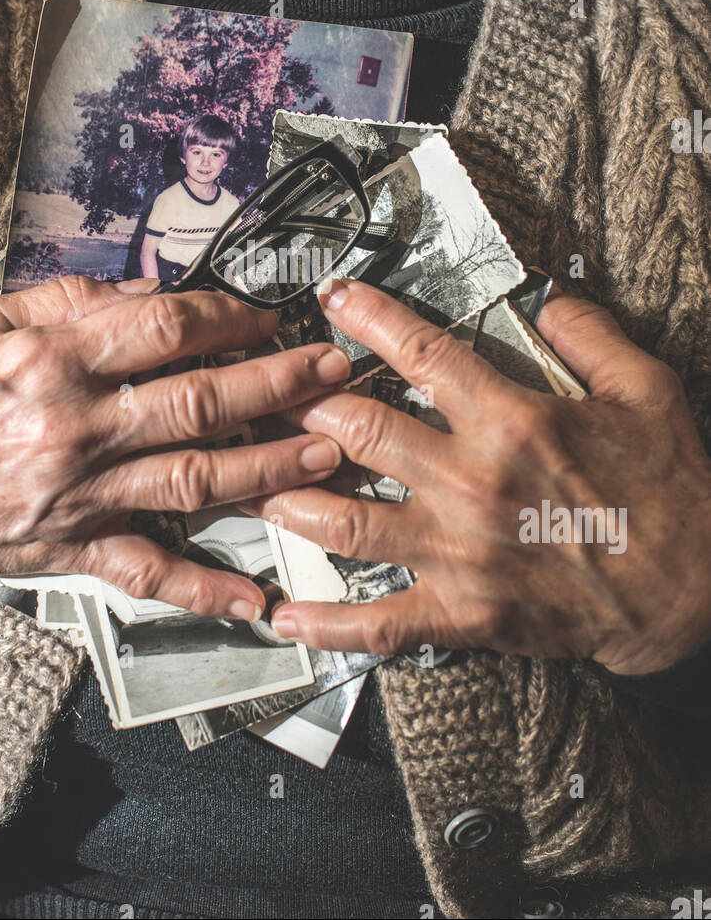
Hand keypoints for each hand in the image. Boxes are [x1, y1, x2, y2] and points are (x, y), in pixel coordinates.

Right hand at [0, 275, 349, 619]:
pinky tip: (254, 597)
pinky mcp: (67, 549)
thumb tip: (144, 293)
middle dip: (278, 382)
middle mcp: (76, 425)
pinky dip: (201, 587)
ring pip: (193, 479)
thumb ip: (66, 301)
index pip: (166, 328)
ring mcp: (77, 493)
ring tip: (326, 452)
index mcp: (54, 358)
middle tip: (332, 371)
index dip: (230, 317)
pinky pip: (145, 571)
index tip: (266, 314)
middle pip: (200, 399)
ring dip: (269, 466)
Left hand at [260, 279, 710, 674]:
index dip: (368, 318)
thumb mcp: (647, 388)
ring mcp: (462, 552)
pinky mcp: (465, 613)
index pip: (421, 353)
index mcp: (514, 419)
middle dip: (304, 407)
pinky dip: (326, 625)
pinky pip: (380, 623)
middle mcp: (474, 482)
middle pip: (362, 433)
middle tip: (268, 392)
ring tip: (253, 483)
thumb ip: (589, 334)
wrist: (693, 589)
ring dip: (291, 501)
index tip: (331, 299)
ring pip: (349, 522)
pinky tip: (283, 616)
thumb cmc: (670, 490)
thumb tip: (547, 293)